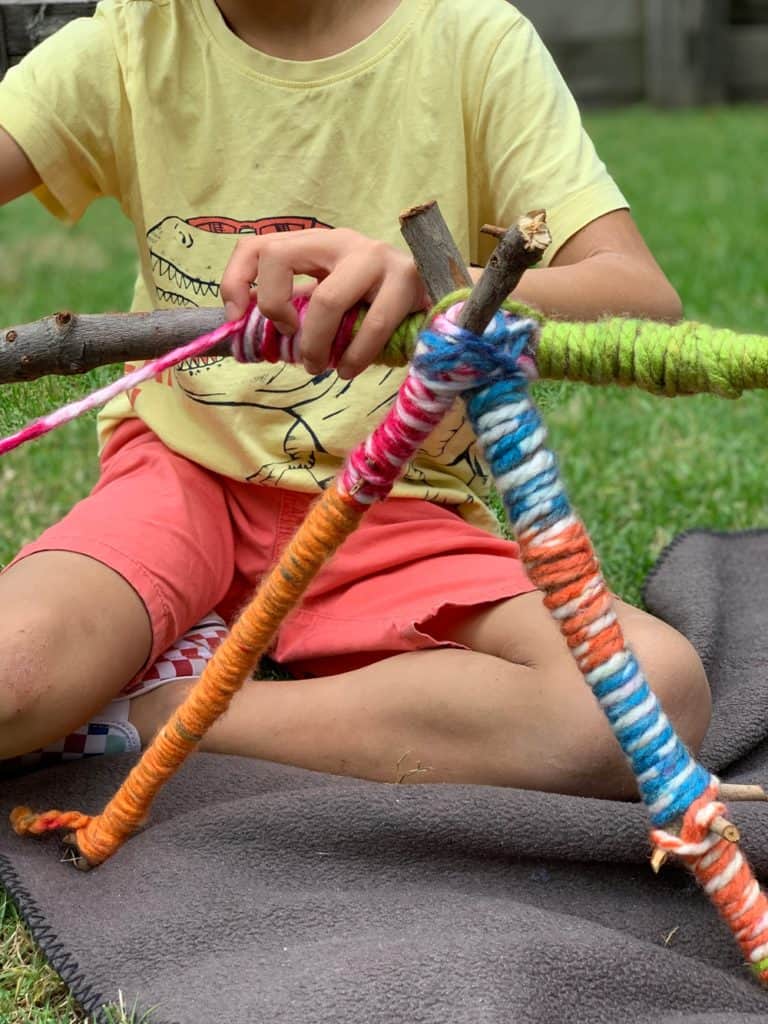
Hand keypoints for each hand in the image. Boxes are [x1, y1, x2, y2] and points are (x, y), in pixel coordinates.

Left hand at [220, 228, 428, 378]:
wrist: (446, 299)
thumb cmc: (382, 307)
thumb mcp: (334, 302)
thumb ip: (300, 311)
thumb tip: (253, 336)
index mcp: (318, 244)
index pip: (259, 245)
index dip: (236, 281)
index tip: (239, 320)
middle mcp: (343, 241)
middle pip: (280, 257)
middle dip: (275, 312)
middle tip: (294, 350)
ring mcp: (377, 257)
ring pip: (327, 299)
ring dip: (317, 345)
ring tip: (323, 368)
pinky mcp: (408, 280)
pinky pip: (373, 324)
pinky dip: (355, 356)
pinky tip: (351, 370)